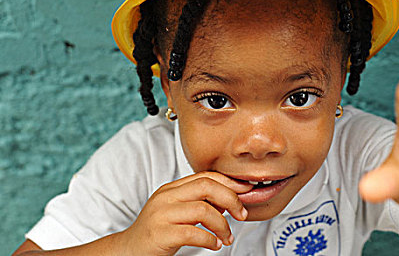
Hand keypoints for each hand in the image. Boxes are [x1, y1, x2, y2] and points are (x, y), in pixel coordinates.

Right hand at [117, 171, 251, 255]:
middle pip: (207, 186)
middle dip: (231, 198)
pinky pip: (193, 233)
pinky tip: (214, 245)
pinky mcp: (160, 234)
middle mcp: (166, 197)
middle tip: (242, 214)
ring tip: (227, 237)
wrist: (127, 251)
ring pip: (203, 210)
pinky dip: (210, 240)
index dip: (229, 182)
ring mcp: (161, 215)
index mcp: (172, 188)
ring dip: (222, 225)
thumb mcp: (178, 211)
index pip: (206, 176)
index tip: (246, 190)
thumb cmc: (158, 232)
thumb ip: (199, 202)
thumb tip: (229, 199)